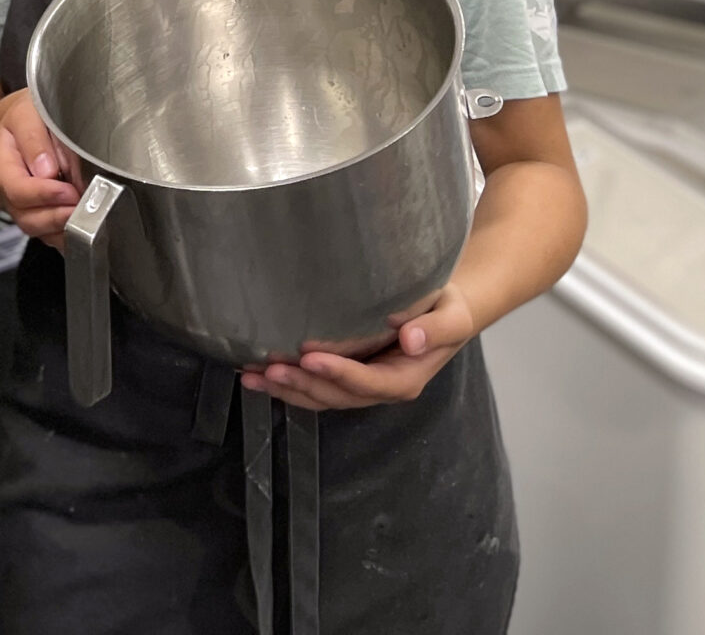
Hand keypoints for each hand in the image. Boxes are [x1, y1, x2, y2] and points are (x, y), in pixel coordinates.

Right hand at [0, 90, 78, 247]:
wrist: (40, 115)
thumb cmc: (35, 113)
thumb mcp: (30, 112)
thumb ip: (34, 139)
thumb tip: (45, 171)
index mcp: (2, 162)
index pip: (16, 189)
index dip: (44, 194)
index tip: (69, 189)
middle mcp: (10, 188)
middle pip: (26, 217)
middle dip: (56, 215)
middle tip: (81, 204)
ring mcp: (25, 204)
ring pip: (39, 230)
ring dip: (63, 226)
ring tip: (85, 214)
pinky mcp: (42, 213)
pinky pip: (51, 235)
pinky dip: (68, 234)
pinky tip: (82, 224)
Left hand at [239, 283, 477, 410]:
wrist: (443, 312)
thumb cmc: (447, 309)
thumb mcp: (453, 316)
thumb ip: (437, 329)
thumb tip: (412, 340)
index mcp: (406, 377)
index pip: (370, 382)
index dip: (340, 374)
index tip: (310, 358)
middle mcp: (380, 387)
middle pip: (338, 395)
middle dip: (303, 384)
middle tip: (268, 369)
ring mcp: (360, 384)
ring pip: (320, 396)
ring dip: (286, 389)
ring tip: (251, 377)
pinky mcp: (345, 374)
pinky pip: (314, 386)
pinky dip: (286, 383)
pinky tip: (256, 373)